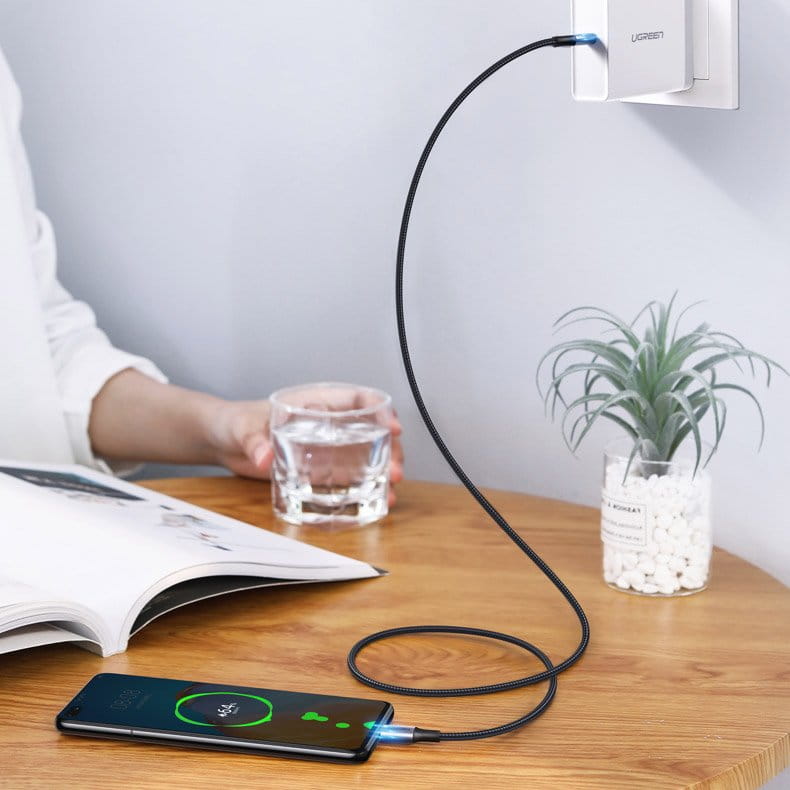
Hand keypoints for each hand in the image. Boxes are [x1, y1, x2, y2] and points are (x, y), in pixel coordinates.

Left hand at [206, 399, 403, 505]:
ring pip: (368, 455)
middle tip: (396, 472)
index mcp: (317, 402)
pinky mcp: (320, 469)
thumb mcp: (243, 428)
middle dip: (391, 450)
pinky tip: (378, 502)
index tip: (394, 428)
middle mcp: (329, 424)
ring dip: (384, 472)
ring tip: (392, 492)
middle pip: (372, 431)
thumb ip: (253, 440)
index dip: (382, 410)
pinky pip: (350, 476)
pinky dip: (366, 488)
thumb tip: (263, 456)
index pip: (360, 399)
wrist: (224, 442)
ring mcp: (328, 447)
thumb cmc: (236, 422)